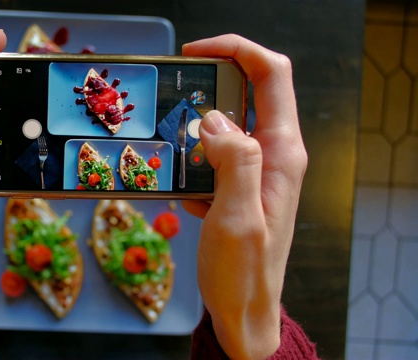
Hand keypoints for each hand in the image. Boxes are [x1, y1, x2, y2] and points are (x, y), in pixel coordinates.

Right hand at [182, 35, 306, 358]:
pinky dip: (191, 161)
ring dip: (193, 130)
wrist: (244, 311)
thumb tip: (212, 118)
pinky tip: (180, 188)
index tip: (195, 53)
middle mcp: (273, 154)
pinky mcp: (238, 185)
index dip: (237, 51)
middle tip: (171, 100)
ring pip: (224, 125)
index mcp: (281, 152)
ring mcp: (256, 169)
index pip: (271, 75)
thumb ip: (232, 161)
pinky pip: (213, 155)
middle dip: (207, 88)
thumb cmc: (243, 273)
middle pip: (247, 93)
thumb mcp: (236, 217)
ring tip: (168, 149)